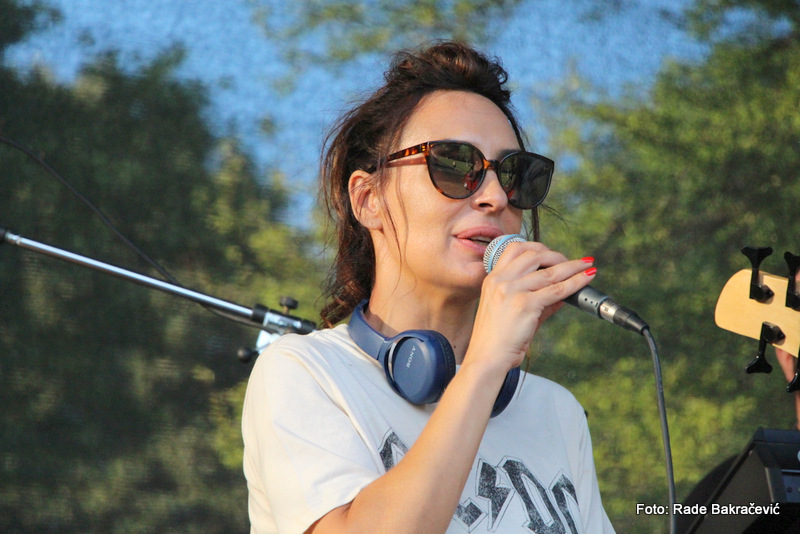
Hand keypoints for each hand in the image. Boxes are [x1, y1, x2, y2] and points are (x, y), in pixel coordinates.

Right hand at [466, 241, 595, 371]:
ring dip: (573, 267)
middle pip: (534, 254)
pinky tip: (586, 279)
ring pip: (550, 271)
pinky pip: (557, 289)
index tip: (552, 254)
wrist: (486, 358)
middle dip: (556, 255)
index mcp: (492, 279)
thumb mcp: (511, 312)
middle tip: (572, 263)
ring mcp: (512, 291)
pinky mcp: (525, 304)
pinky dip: (576, 282)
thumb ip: (536, 300)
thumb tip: (561, 294)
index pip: (515, 249)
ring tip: (586, 267)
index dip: (537, 247)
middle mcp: (501, 280)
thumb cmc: (496, 340)